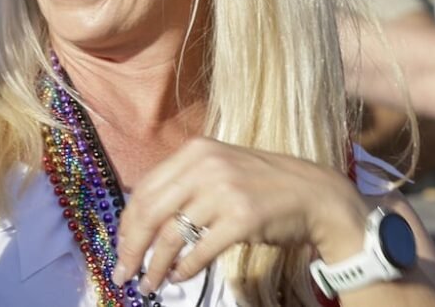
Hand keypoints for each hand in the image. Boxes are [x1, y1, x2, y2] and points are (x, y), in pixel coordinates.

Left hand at [112, 138, 367, 292]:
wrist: (314, 194)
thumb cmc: (262, 185)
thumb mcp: (218, 169)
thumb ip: (183, 185)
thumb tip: (141, 221)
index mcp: (194, 151)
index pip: (145, 189)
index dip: (127, 223)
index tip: (120, 248)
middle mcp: (205, 166)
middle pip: (150, 212)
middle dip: (132, 247)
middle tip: (123, 273)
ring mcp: (224, 191)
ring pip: (173, 235)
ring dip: (156, 265)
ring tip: (150, 283)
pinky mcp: (242, 218)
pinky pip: (201, 250)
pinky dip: (185, 269)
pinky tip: (179, 278)